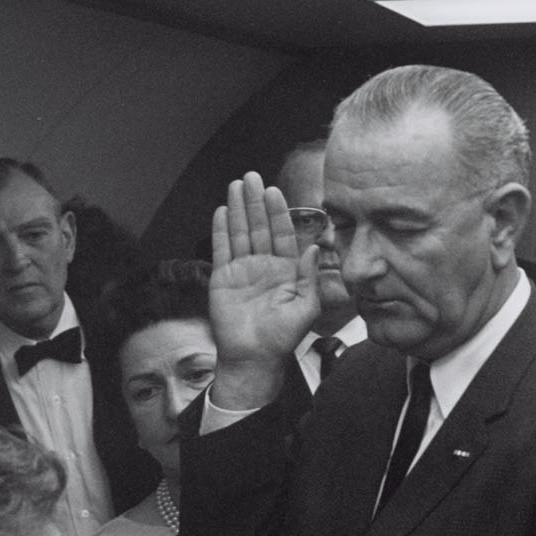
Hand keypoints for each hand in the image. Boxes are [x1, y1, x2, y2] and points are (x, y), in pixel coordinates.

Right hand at [207, 172, 320, 409]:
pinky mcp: (223, 278)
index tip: (274, 190)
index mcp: (286, 270)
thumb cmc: (283, 337)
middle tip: (251, 176)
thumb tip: (315, 247)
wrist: (254, 358)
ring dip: (238, 209)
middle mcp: (264, 265)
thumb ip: (310, 277)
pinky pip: (222, 249)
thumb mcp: (306, 307)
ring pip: (240, 232)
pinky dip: (221, 230)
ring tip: (236, 185)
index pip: (282, 234)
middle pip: (259, 226)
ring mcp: (242, 269)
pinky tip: (222, 211)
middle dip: (255, 201)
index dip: (278, 212)